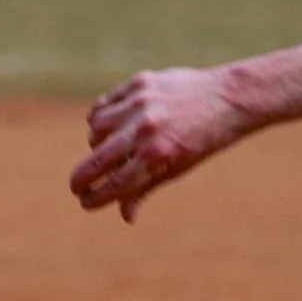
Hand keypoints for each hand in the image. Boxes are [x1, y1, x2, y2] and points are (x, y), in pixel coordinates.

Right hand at [68, 44, 301, 222]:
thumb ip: (147, 188)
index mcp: (159, 155)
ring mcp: (140, 103)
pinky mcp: (138, 83)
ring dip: (95, 145)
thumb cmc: (203, 140)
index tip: (86, 203)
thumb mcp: (179, 168)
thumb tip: (126, 217)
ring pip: (96, 129)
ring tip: (103, 152)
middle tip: (75, 188)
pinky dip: (99, 118)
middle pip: (99, 159)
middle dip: (82, 178)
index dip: (97, 197)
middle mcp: (146, 129)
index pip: (117, 183)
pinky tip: (102, 128)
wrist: (226, 99)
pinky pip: (104, 105)